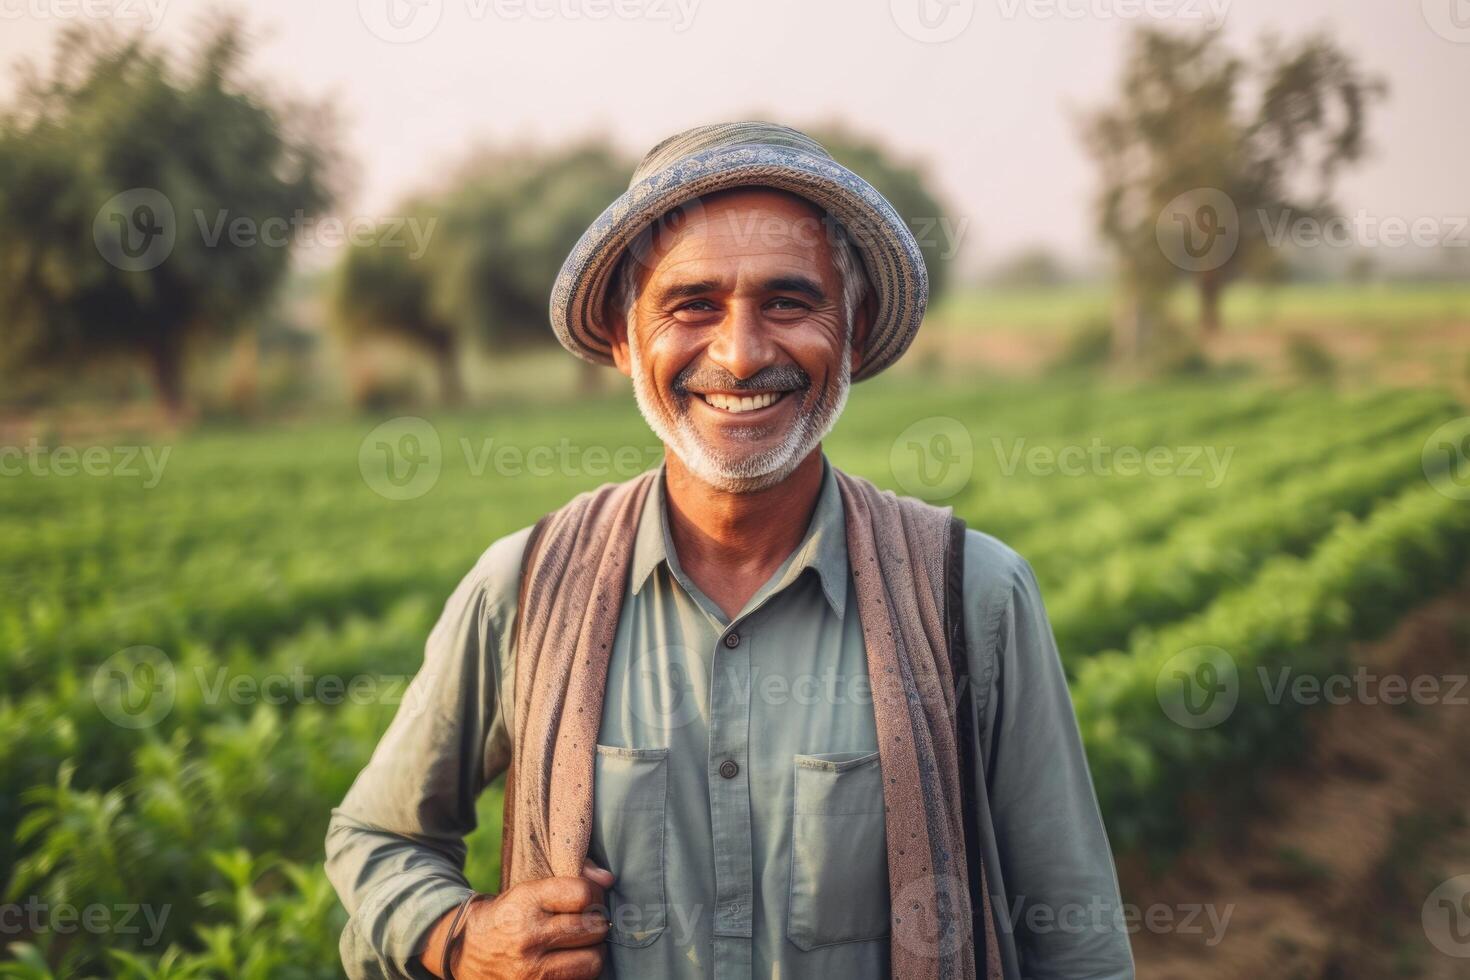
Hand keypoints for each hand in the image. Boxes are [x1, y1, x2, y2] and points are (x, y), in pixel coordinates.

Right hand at [419, 861, 614, 978]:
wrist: (467, 953)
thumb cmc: (507, 915)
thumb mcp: (529, 889)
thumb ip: (572, 877)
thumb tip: (609, 880)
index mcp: (526, 902)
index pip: (582, 894)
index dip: (594, 895)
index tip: (589, 899)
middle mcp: (528, 936)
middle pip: (593, 928)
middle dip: (597, 923)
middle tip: (588, 922)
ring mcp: (531, 970)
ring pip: (593, 960)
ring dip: (594, 951)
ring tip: (582, 944)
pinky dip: (581, 971)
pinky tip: (571, 961)